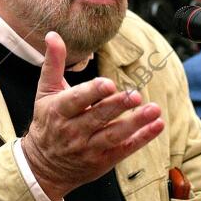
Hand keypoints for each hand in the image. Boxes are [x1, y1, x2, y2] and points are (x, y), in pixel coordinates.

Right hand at [22, 32, 163, 200]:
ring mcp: (88, 148)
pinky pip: (124, 150)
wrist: (43, 166)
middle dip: (118, 106)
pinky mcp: (102, 161)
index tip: (108, 84)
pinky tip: (156, 126)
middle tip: (136, 95)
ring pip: (113, 135)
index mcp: (58, 111)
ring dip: (135, 123)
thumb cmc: (47, 121)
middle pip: (98, 117)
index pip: (76, 100)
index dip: (92, 92)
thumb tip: (53, 34)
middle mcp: (72, 131)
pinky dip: (141, 139)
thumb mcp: (45, 91)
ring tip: (153, 110)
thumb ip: (53, 63)